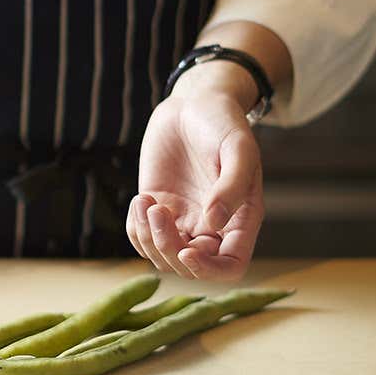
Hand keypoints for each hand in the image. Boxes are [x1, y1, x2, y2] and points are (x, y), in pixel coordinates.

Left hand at [127, 62, 262, 280]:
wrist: (194, 103)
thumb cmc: (223, 122)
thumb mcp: (236, 149)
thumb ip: (230, 187)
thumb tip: (214, 224)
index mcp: (241, 219)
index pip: (230, 267)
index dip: (208, 270)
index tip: (186, 251)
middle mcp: (213, 226)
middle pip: (190, 268)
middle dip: (168, 248)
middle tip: (157, 210)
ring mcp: (183, 219)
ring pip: (162, 257)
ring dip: (147, 238)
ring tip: (146, 202)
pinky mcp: (158, 209)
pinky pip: (142, 238)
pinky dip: (135, 228)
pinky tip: (141, 198)